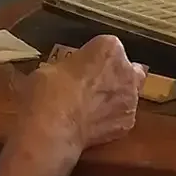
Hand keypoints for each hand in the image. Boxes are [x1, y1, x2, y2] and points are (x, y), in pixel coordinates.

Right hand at [0, 36, 146, 175]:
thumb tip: (64, 73)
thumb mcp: (47, 69)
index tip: (84, 67)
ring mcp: (131, 98)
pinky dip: (113, 119)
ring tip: (94, 109)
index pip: (107, 45)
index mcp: (106, 48)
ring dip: (116, 97)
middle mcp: (127, 70)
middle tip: (93, 87)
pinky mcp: (128, 123)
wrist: (51, 130)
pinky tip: (95, 126)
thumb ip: (67, 66)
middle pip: (126, 68)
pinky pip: (123, 115)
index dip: (94, 57)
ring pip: (129, 91)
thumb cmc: (43, 93)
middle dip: (114, 75)